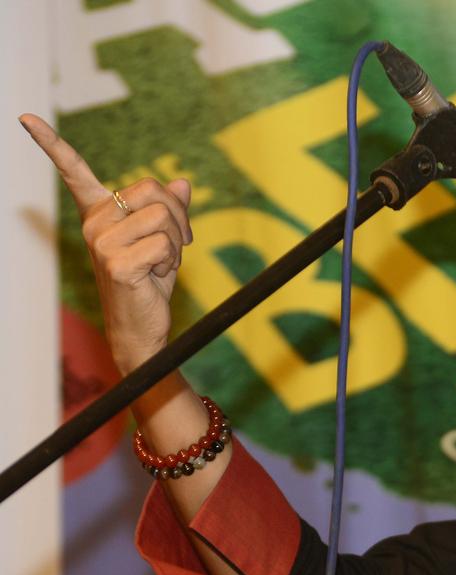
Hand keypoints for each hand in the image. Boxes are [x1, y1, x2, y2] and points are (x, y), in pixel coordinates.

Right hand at [19, 113, 192, 370]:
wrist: (141, 327)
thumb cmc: (149, 282)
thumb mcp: (163, 242)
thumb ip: (169, 212)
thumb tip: (182, 183)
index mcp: (98, 213)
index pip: (73, 172)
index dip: (51, 144)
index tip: (25, 118)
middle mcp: (93, 223)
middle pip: (152, 190)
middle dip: (178, 217)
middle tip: (176, 244)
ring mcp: (101, 242)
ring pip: (162, 217)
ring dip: (178, 242)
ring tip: (162, 263)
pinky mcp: (116, 262)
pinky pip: (163, 244)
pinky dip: (172, 260)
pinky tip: (156, 275)